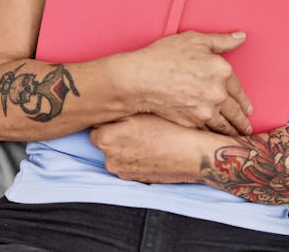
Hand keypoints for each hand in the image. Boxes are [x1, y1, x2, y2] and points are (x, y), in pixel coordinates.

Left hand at [89, 114, 205, 183]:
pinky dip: (135, 157)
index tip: (122, 115)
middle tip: (137, 125)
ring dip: (125, 146)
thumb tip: (103, 108)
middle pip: (104, 141)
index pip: (95, 125)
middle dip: (116, 133)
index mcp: (106, 139)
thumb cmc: (169, 129)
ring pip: (117, 153)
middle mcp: (109, 159)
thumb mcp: (140, 111)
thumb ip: (116, 110)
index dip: (110, 119)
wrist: (193, 155)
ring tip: (148, 137)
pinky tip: (152, 148)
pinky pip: (128, 164)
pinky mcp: (135, 180)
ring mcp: (122, 172)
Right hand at [119, 31, 252, 135]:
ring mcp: (206, 111)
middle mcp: (218, 93)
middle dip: (242, 120)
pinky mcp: (192, 123)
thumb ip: (221, 40)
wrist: (140, 79)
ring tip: (237, 135)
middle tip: (246, 126)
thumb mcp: (194, 40)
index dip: (244, 100)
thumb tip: (241, 37)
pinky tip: (217, 138)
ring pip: (224, 125)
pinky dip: (215, 136)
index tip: (248, 109)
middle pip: (235, 111)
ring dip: (233, 131)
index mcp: (222, 71)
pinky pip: (208, 132)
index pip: (238, 89)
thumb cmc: (163, 56)